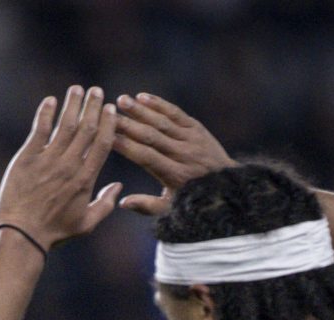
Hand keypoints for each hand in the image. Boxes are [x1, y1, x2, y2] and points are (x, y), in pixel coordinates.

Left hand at [0, 85, 123, 250]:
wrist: (21, 234)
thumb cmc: (54, 231)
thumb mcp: (86, 224)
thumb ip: (105, 204)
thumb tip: (118, 186)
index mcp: (86, 179)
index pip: (103, 143)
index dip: (108, 123)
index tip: (111, 108)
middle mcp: (69, 165)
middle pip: (86, 128)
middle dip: (93, 106)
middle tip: (97, 91)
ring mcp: (48, 160)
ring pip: (65, 125)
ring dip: (72, 104)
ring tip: (77, 89)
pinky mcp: (27, 158)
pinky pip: (39, 130)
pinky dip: (46, 113)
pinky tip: (50, 100)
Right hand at [110, 93, 234, 217]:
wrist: (226, 184)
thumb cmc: (191, 199)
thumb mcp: (171, 208)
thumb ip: (147, 206)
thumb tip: (122, 203)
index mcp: (175, 175)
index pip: (146, 157)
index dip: (126, 146)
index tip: (107, 138)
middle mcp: (184, 154)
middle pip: (152, 136)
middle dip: (128, 124)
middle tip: (108, 114)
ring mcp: (192, 139)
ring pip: (163, 122)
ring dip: (141, 110)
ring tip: (121, 100)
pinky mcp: (197, 128)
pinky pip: (176, 113)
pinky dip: (160, 105)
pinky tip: (142, 97)